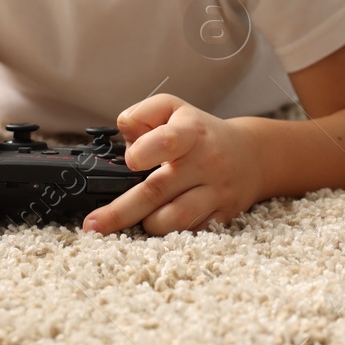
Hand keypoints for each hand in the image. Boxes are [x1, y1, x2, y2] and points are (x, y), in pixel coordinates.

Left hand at [81, 95, 261, 235]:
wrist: (252, 155)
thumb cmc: (200, 132)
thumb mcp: (173, 109)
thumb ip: (142, 116)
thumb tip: (124, 142)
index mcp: (191, 133)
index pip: (167, 140)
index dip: (144, 151)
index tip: (130, 161)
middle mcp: (207, 162)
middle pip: (157, 191)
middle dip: (120, 212)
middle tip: (92, 225)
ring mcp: (217, 192)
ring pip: (172, 221)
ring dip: (147, 223)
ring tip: (139, 217)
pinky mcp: (223, 216)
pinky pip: (189, 234)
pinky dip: (170, 234)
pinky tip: (161, 225)